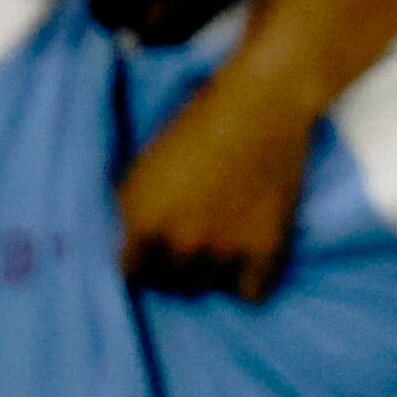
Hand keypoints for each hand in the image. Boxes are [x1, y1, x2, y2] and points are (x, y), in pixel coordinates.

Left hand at [116, 58, 316, 299]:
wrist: (261, 103)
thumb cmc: (198, 122)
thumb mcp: (145, 165)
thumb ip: (135, 211)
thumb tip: (131, 249)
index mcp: (140, 221)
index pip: (132, 275)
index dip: (146, 262)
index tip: (159, 251)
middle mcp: (178, 243)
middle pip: (172, 286)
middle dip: (180, 267)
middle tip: (198, 237)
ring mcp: (223, 250)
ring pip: (210, 288)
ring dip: (215, 271)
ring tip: (225, 235)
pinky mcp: (265, 250)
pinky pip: (250, 293)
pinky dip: (252, 278)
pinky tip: (251, 250)